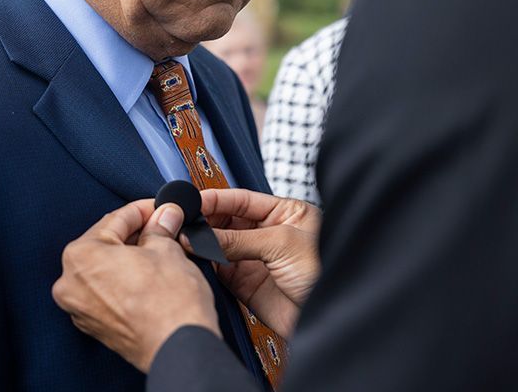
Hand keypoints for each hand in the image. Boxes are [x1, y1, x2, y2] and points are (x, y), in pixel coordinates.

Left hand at [53, 200, 219, 372]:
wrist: (179, 348)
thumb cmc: (169, 304)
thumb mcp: (166, 250)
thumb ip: (159, 228)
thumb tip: (164, 215)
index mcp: (80, 256)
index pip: (115, 220)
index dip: (143, 210)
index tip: (160, 208)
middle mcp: (70, 283)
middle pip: (106, 244)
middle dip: (136, 234)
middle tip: (162, 225)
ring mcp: (80, 308)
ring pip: (106, 269)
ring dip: (130, 257)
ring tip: (159, 249)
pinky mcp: (95, 327)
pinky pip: (107, 292)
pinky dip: (124, 281)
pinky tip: (148, 276)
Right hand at [195, 188, 321, 337]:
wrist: (332, 318)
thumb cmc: (326, 273)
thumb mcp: (282, 244)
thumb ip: (240, 238)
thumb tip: (203, 234)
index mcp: (283, 213)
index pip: (241, 199)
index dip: (216, 199)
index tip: (193, 201)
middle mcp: (266, 234)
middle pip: (226, 220)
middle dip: (205, 220)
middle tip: (185, 222)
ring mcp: (254, 258)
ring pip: (218, 244)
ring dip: (201, 241)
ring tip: (186, 239)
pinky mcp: (244, 283)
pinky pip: (217, 268)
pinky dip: (204, 263)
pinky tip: (195, 257)